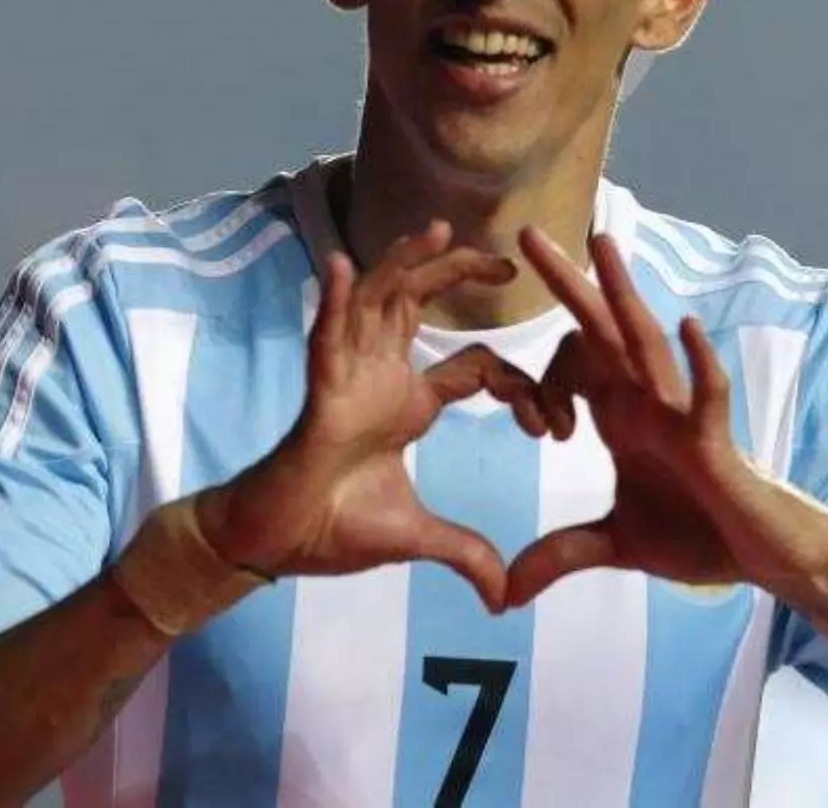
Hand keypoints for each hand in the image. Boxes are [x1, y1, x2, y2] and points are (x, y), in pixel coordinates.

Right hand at [199, 220, 543, 612]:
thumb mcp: (417, 538)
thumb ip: (464, 554)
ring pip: (376, 306)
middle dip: (458, 273)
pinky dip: (335, 304)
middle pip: (420, 306)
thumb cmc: (333, 526)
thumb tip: (502, 596)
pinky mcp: (318, 399)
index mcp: (409, 402)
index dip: (518, 386)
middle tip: (505, 258)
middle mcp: (379, 378)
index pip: (475, 367)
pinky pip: (325, 342)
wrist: (277, 546)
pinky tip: (344, 267)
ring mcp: (347, 381)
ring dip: (403, 266)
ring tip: (434, 231)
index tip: (551, 425)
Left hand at [505, 228, 827, 609]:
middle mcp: (648, 402)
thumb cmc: (698, 535)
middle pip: (599, 330)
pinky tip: (690, 329)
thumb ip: (559, 556)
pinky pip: (709, 396)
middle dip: (565, 282)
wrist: (761, 559)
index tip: (542, 429)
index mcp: (621, 417)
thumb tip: (503, 593)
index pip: (570, 366)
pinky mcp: (716, 442)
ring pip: (648, 342)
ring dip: (625, 293)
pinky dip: (701, 365)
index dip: (541, 384)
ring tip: (602, 242)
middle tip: (525, 232)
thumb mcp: (615, 546)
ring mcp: (682, 415)